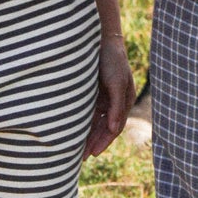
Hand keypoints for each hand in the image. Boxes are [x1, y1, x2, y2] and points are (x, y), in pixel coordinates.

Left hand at [84, 33, 134, 157]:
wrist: (101, 39)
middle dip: (94, 142)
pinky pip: (88, 113)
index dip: (104, 140)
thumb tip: (114, 129)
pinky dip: (82, 124)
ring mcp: (103, 97)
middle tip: (82, 158)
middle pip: (104, 128)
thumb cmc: (112, 60)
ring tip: (77, 151)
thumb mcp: (116, 82)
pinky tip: (73, 132)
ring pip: (95, 122)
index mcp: (124, 100)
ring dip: (88, 136)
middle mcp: (114, 101)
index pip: (114, 126)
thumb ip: (116, 106)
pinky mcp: (92, 92)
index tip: (93, 153)